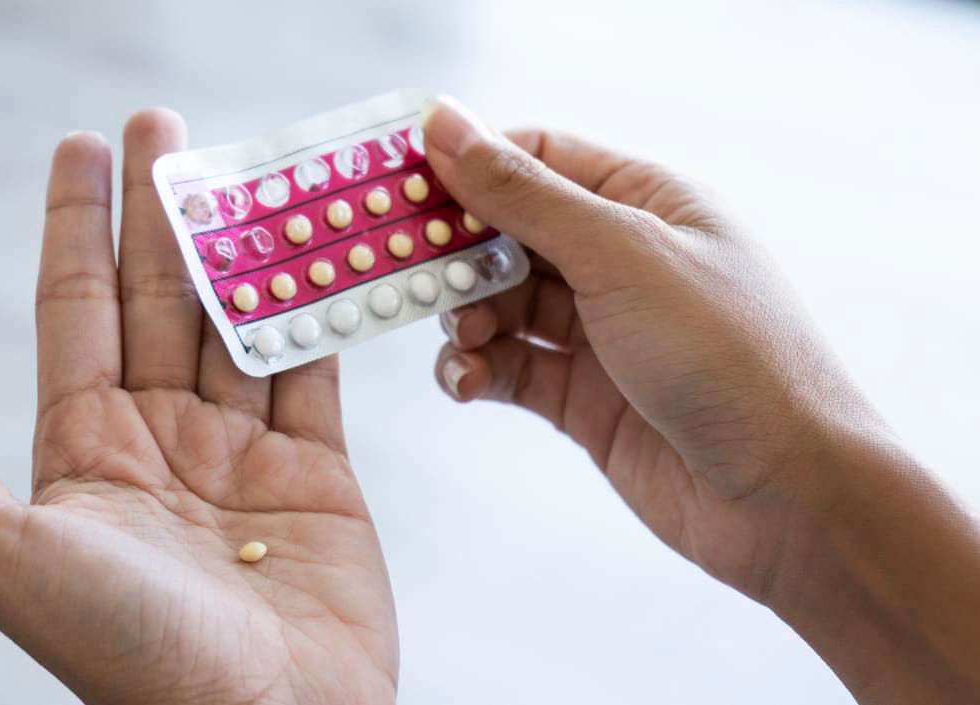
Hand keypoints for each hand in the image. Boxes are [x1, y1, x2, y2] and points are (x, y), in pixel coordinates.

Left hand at [0, 111, 396, 704]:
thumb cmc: (127, 655)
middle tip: (165, 125)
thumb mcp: (4, 554)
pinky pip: (315, 370)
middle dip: (161, 211)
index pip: (78, 309)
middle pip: (161, 299)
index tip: (84, 145)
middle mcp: (163, 440)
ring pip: (240, 322)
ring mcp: (243, 453)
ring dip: (244, 246)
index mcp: (86, 449)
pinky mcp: (320, 471)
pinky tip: (317, 253)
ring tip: (247, 168)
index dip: (77, 226)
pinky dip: (318, 309)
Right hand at [422, 95, 866, 598]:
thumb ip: (524, 195)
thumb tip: (447, 126)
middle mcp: (621, 262)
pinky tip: (467, 381)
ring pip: (500, 304)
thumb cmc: (728, 355)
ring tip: (467, 338)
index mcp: (647, 203)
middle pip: (509, 233)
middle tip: (411, 273)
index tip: (405, 187)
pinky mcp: (582, 398)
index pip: (539, 158)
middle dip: (459, 252)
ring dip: (466, 317)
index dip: (470, 165)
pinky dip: (476, 370)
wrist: (785, 496)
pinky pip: (508, 367)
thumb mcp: (620, 254)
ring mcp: (601, 332)